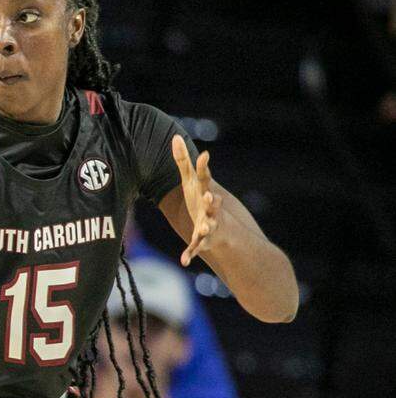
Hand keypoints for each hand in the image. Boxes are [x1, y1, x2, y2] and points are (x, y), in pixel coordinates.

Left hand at [172, 134, 226, 265]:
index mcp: (205, 192)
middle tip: (210, 196)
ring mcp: (209, 225)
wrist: (222, 229)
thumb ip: (183, 162)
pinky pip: (196, 248)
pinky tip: (184, 261)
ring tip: (205, 228)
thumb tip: (174, 136)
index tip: (204, 155)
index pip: (205, 178)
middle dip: (211, 200)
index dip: (204, 167)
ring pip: (209, 226)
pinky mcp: (204, 241)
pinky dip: (190, 254)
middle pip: (212, 203)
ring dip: (207, 227)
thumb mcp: (192, 182)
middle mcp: (210, 208)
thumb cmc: (201, 200)